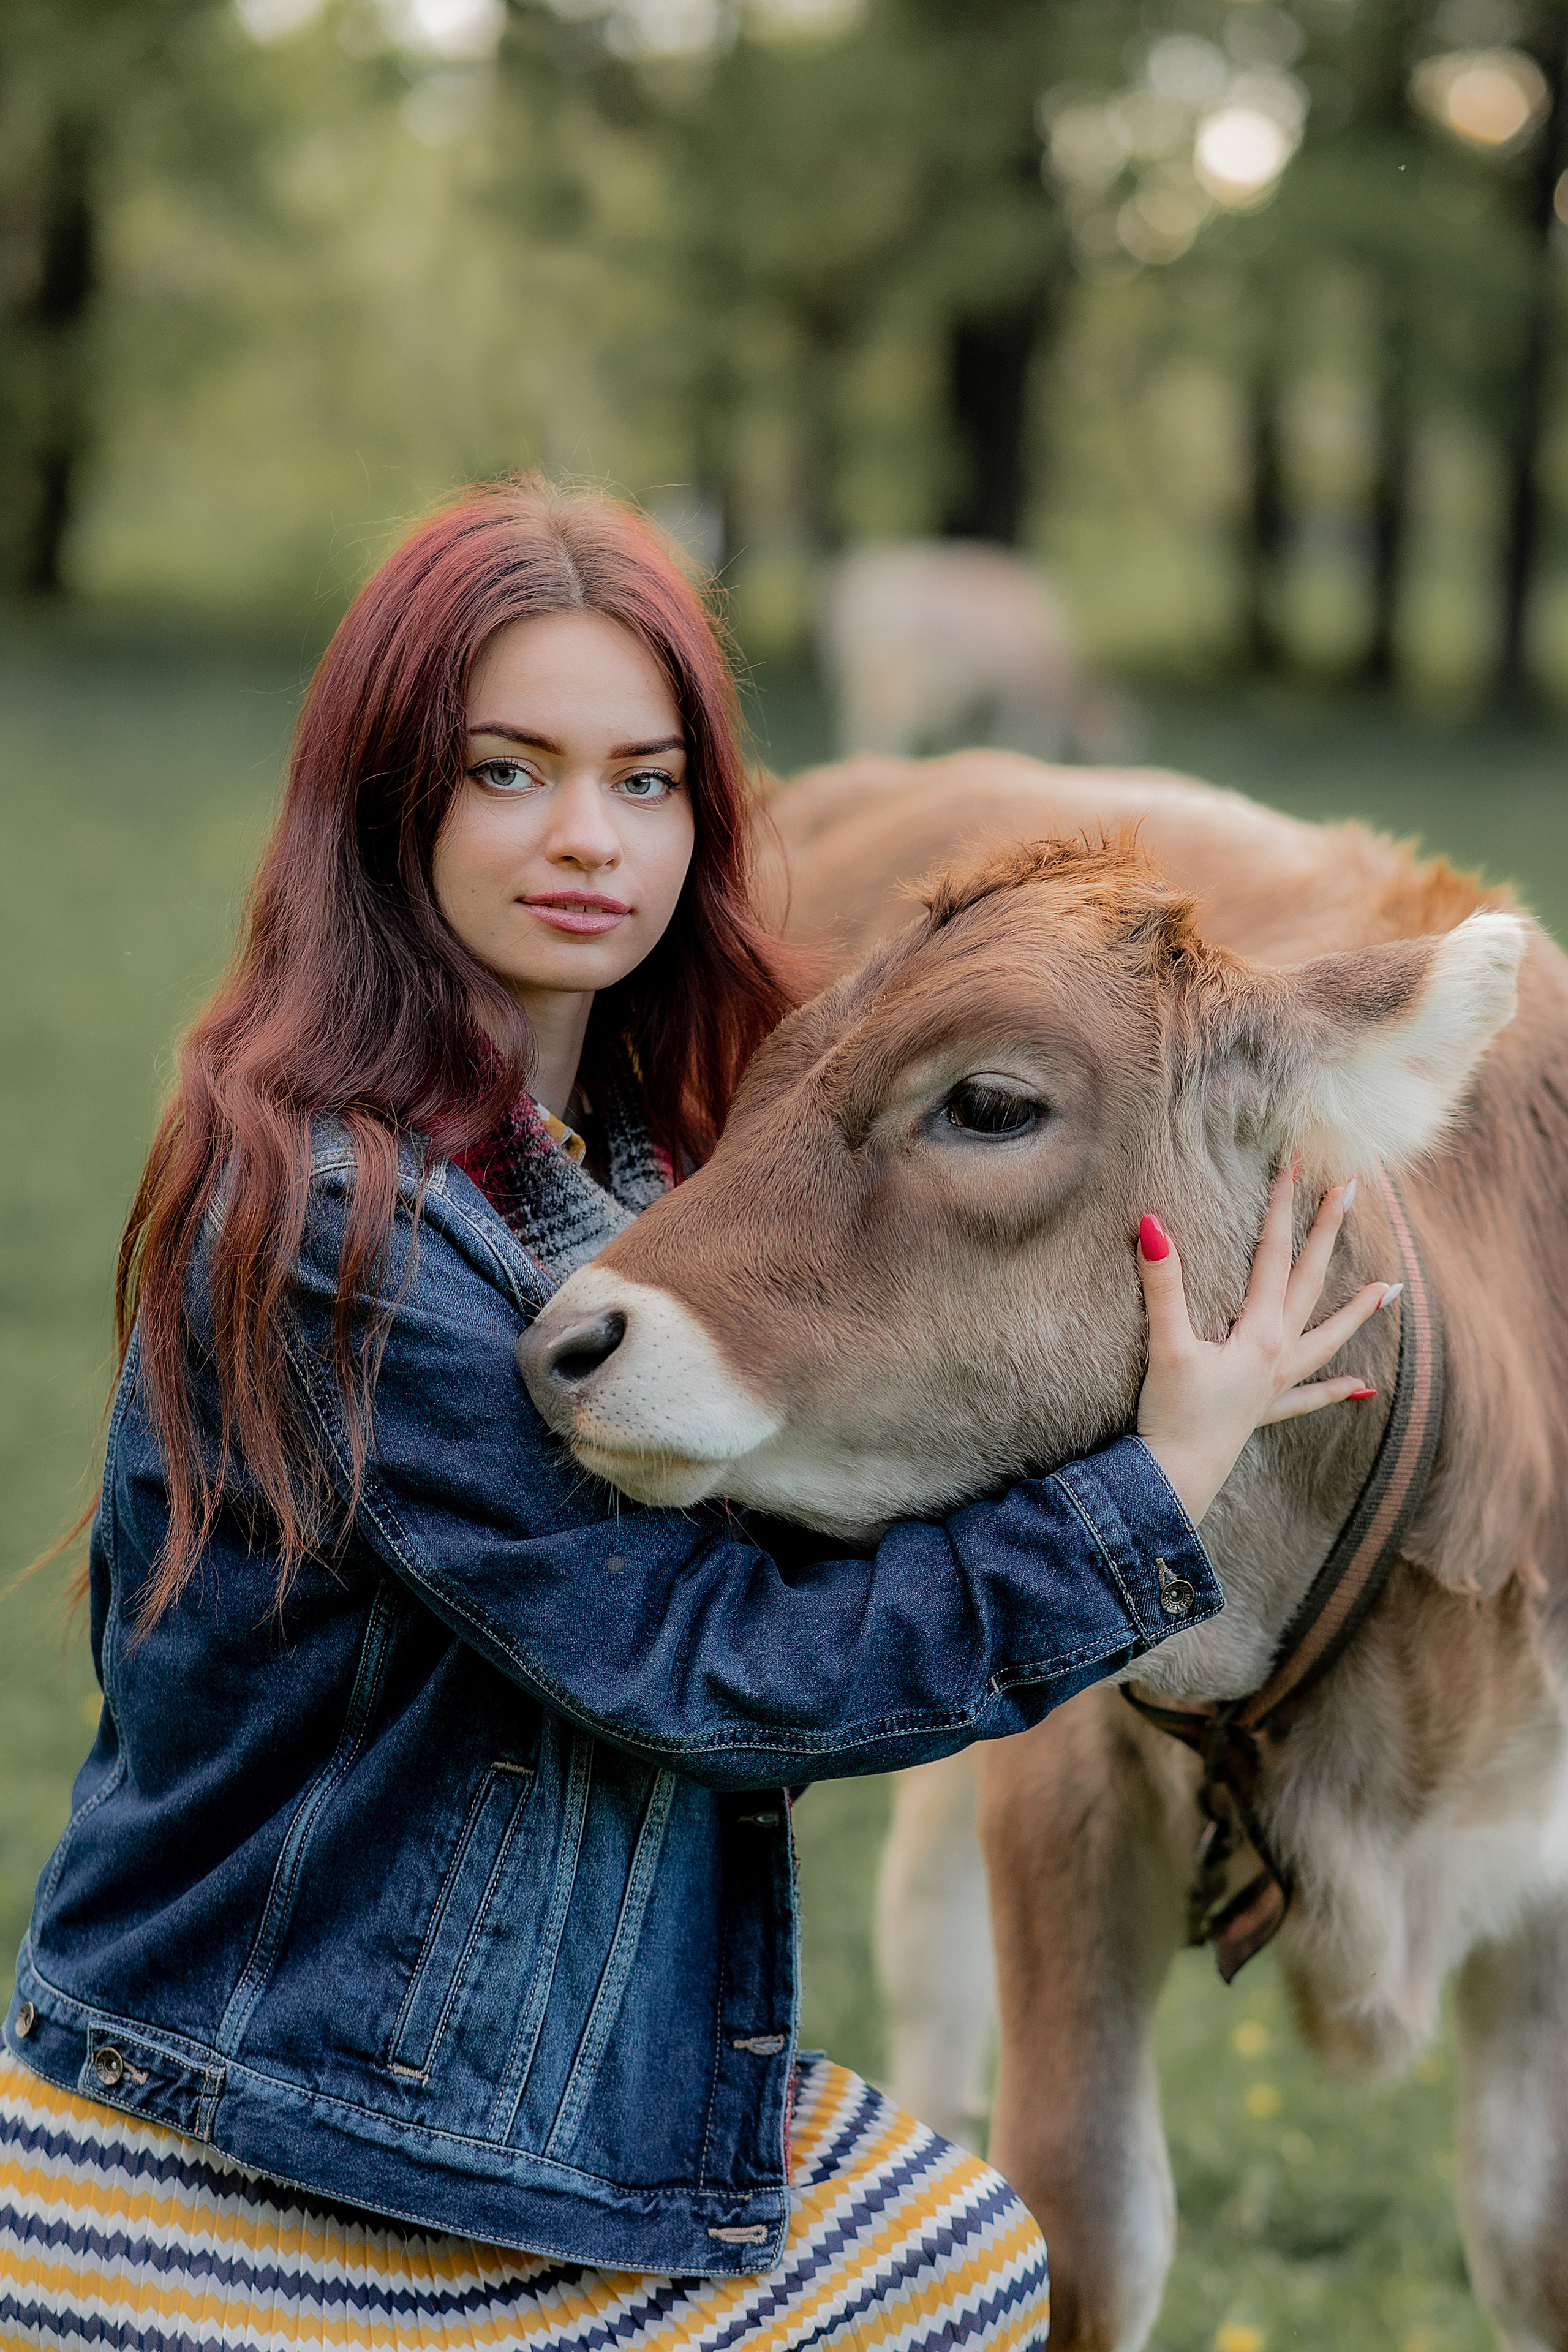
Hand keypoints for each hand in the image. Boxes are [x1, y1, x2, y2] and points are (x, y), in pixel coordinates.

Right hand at [1134, 1167, 1396, 1525]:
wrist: (1175, 1479)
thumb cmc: (1173, 1415)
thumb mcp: (1165, 1345)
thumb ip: (1163, 1285)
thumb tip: (1153, 1226)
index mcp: (1258, 1332)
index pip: (1273, 1253)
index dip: (1281, 1205)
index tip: (1295, 1163)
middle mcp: (1277, 1354)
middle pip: (1311, 1281)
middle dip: (1328, 1233)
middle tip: (1351, 1190)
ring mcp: (1275, 1385)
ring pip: (1327, 1338)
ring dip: (1357, 1312)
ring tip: (1391, 1289)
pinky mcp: (1262, 1412)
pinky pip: (1309, 1399)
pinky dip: (1336, 1391)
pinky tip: (1362, 1390)